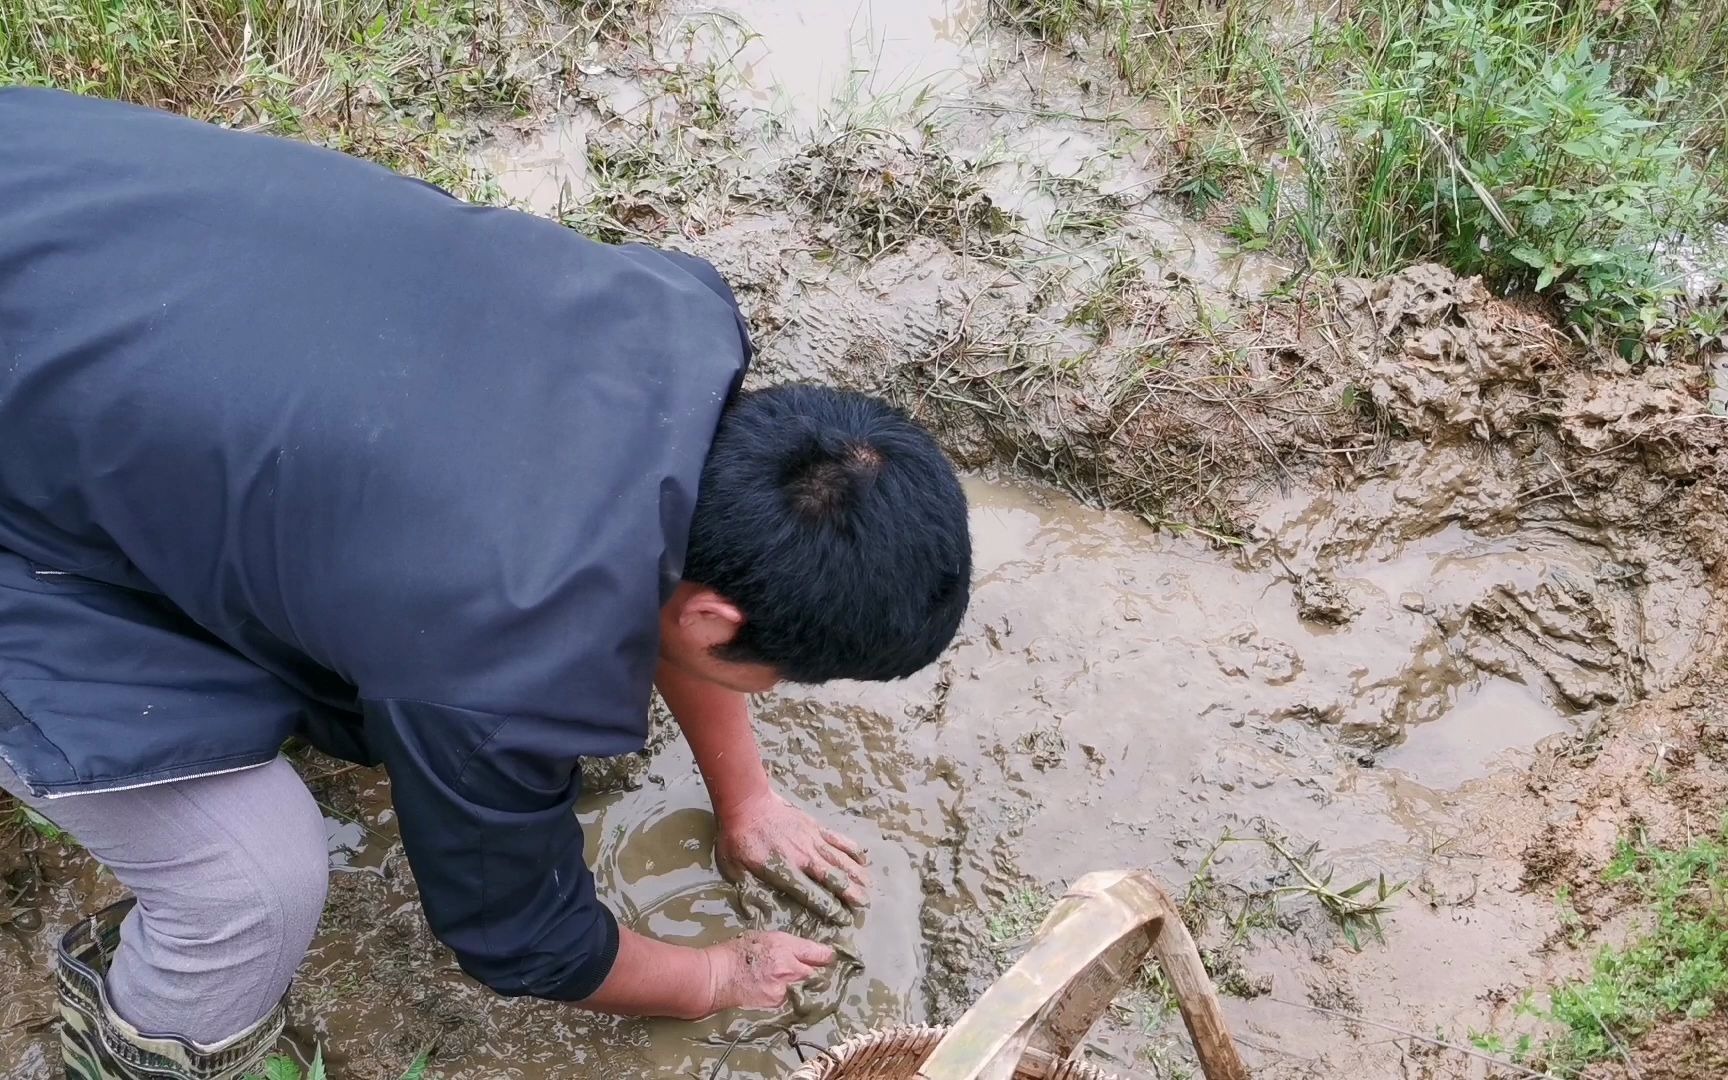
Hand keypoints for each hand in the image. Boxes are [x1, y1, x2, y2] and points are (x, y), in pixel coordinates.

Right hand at [704, 931, 836, 1012]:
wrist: (717, 976)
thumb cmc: (736, 952)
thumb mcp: (764, 938)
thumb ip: (787, 946)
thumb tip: (805, 952)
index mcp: (784, 945)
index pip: (817, 952)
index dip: (826, 956)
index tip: (830, 957)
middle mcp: (788, 967)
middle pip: (816, 973)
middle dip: (817, 972)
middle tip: (812, 972)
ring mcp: (783, 987)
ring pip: (804, 987)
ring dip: (802, 986)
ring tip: (790, 982)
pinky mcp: (777, 1002)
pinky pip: (791, 998)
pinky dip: (789, 996)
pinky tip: (777, 991)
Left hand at [716, 790, 870, 923]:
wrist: (747, 803)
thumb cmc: (737, 838)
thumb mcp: (733, 869)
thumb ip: (746, 892)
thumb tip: (754, 914)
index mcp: (784, 871)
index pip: (813, 895)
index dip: (830, 908)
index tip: (842, 919)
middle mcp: (803, 858)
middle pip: (833, 879)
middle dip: (850, 894)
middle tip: (863, 906)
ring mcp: (812, 840)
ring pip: (840, 860)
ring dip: (857, 874)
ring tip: (869, 887)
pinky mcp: (815, 827)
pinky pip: (838, 839)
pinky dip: (853, 849)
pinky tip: (864, 859)